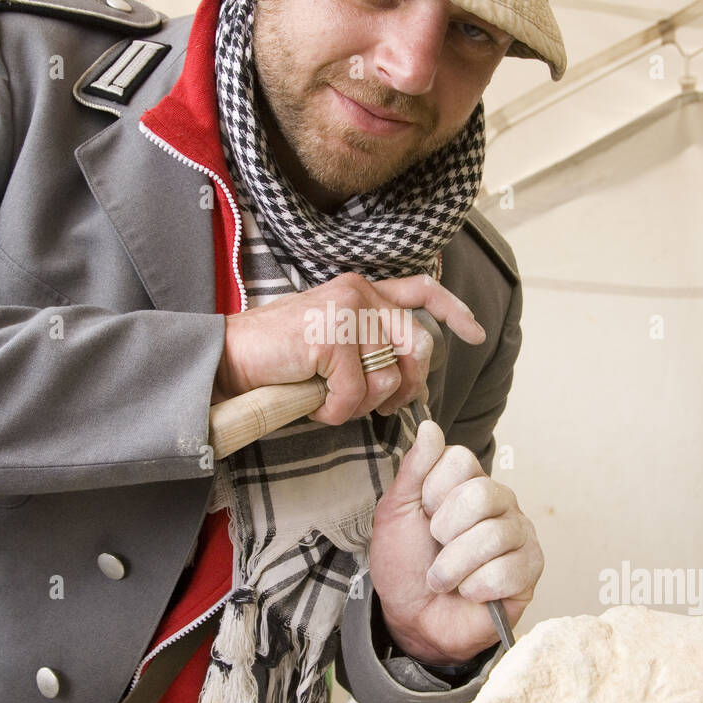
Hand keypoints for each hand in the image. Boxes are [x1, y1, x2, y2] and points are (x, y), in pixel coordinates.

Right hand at [214, 272, 485, 426]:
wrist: (228, 358)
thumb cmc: (279, 359)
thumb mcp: (333, 345)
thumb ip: (370, 347)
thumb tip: (408, 382)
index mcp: (362, 291)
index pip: (422, 289)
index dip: (453, 311)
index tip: (475, 333)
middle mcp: (359, 293)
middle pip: (417, 346)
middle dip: (406, 386)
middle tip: (380, 408)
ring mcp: (345, 311)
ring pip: (386, 377)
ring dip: (360, 405)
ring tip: (329, 400)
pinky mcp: (330, 336)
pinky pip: (354, 394)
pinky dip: (334, 412)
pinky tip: (313, 404)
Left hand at [369, 421, 543, 664]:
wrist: (412, 618)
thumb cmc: (405, 563)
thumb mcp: (396, 512)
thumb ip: (414, 470)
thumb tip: (430, 426)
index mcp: (468, 481)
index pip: (461, 459)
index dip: (432, 490)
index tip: (423, 514)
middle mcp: (500, 501)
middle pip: (480, 494)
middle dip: (444, 531)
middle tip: (436, 547)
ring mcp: (519, 534)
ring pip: (493, 536)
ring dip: (453, 566)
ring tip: (445, 577)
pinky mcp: (530, 570)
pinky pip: (508, 571)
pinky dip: (475, 588)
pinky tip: (469, 592)